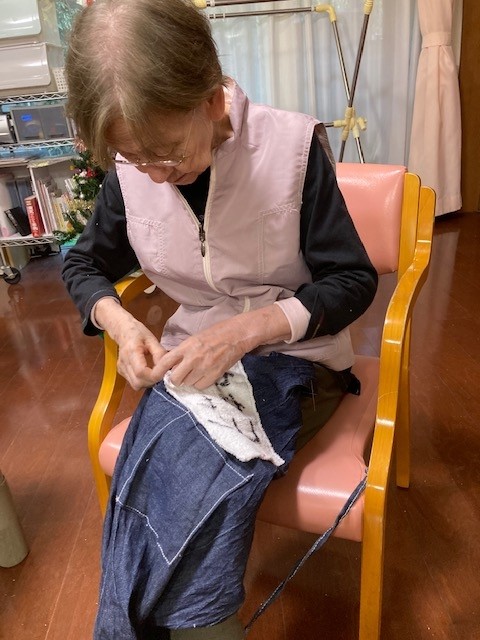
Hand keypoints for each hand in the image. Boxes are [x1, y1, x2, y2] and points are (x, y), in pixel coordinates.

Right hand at [94, 298, 165, 388]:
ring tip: (156, 373)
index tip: (165, 372)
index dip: (154, 375)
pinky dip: (143, 381)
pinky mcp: (121, 372)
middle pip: (137, 382)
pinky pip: (133, 382)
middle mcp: (124, 363)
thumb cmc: (139, 332)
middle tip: (162, 374)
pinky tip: (149, 372)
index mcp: (131, 351)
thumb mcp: (152, 339)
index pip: (141, 372)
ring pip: (135, 385)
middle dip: (152, 381)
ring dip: (148, 383)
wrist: (122, 330)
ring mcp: (121, 369)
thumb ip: (159, 353)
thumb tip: (167, 368)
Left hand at [152, 304, 291, 389]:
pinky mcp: (215, 375)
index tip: (156, 376)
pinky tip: (205, 374)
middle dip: (176, 379)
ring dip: (190, 380)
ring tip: (197, 371)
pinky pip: (201, 386)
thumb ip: (182, 352)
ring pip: (188, 384)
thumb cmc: (215, 334)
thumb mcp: (194, 339)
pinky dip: (201, 383)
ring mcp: (204, 368)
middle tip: (182, 374)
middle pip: (175, 379)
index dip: (158, 372)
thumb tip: (170, 365)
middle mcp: (193, 359)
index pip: (165, 362)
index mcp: (186, 347)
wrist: (236, 335)